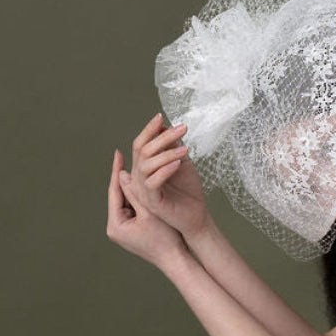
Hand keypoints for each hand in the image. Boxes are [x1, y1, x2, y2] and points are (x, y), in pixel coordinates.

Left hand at [107, 148, 189, 270]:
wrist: (176, 261)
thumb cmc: (166, 240)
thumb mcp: (151, 213)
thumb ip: (137, 193)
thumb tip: (124, 174)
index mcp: (116, 225)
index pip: (114, 192)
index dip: (116, 171)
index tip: (118, 153)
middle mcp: (115, 228)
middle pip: (119, 195)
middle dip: (123, 176)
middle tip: (124, 155)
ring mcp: (124, 230)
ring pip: (127, 200)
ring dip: (132, 184)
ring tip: (135, 166)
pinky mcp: (132, 231)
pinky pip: (134, 208)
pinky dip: (139, 195)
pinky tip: (144, 182)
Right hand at [128, 112, 212, 241]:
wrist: (196, 218)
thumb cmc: (189, 192)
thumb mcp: (181, 164)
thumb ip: (171, 148)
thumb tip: (164, 126)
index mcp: (144, 168)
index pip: (140, 144)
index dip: (148, 130)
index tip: (160, 116)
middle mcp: (139, 178)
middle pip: (143, 151)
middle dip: (162, 137)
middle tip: (182, 128)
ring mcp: (143, 190)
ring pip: (146, 164)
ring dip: (167, 153)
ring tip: (186, 149)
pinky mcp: (152, 202)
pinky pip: (152, 182)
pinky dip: (165, 170)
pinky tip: (179, 163)